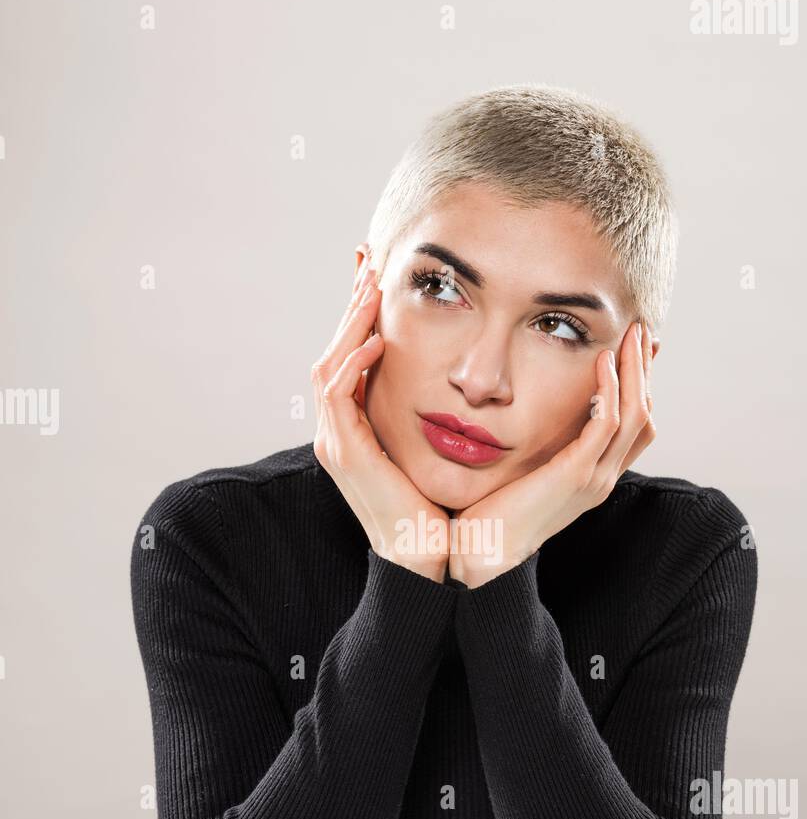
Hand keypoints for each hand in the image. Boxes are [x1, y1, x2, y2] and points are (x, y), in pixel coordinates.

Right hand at [312, 245, 450, 582]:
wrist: (426, 556)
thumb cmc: (438, 506)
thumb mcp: (434, 446)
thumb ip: (434, 410)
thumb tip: (464, 377)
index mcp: (355, 428)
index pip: (349, 358)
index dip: (359, 316)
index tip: (376, 275)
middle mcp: (338, 432)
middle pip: (332, 352)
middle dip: (351, 307)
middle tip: (369, 263)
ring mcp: (336, 442)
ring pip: (329, 366)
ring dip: (351, 324)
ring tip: (372, 289)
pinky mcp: (345, 453)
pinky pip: (338, 395)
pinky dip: (354, 363)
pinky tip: (378, 339)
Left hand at [448, 320, 655, 587]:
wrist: (480, 551)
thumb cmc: (489, 511)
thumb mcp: (524, 469)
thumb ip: (537, 443)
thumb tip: (527, 409)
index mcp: (594, 476)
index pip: (635, 425)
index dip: (641, 385)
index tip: (635, 348)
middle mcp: (603, 478)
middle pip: (645, 415)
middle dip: (646, 370)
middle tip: (641, 330)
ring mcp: (594, 478)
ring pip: (636, 415)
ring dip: (636, 371)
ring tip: (630, 335)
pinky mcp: (575, 476)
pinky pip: (605, 425)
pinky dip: (609, 390)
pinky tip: (602, 363)